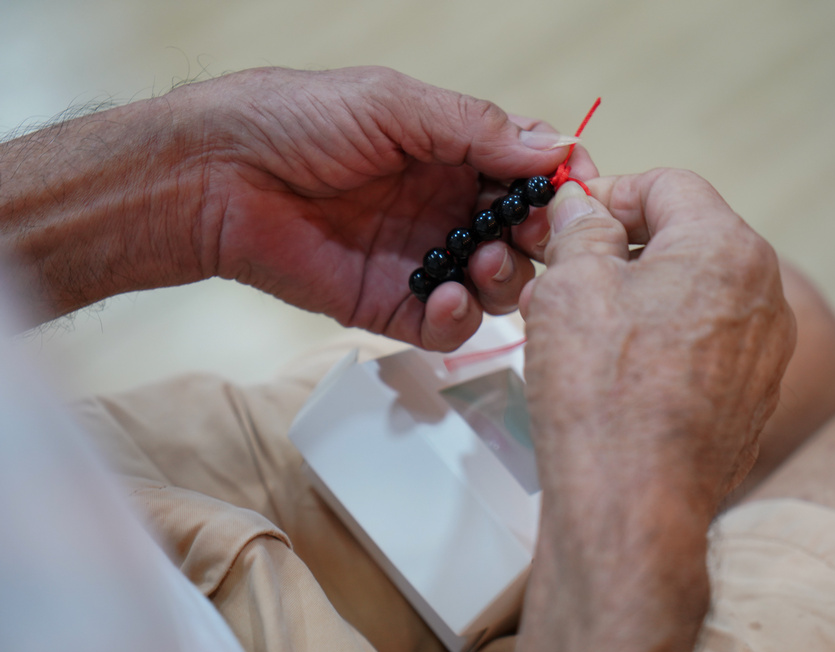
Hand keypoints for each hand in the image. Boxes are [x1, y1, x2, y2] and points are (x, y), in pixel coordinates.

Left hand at [1, 67, 594, 347]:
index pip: (529, 175)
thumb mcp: (395, 106)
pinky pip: (447, 325)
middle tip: (531, 235)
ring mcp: (422, 259)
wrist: (217, 176)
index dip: (561, 186)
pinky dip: (458, 318)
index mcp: (452, 153)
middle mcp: (445, 208)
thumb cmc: (296, 120)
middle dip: (541, 239)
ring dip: (506, 279)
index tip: (582, 193)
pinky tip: (442, 297)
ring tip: (483, 265)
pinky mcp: (391, 304)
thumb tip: (560, 147)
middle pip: (524, 236)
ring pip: (497, 286)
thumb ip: (478, 130)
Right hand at [517, 170, 794, 651]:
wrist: (634, 504)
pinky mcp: (752, 397)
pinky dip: (661, 341)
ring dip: (637, 296)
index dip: (610, 194)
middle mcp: (764, 293)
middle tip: (564, 277)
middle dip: (621, 249)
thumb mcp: (572, 284)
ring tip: (580, 328)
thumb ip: (581, 226)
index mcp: (726, 247)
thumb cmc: (603, 392)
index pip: (667, 185)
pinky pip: (704, 343)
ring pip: (694, 293)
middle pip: (686, 238)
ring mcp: (764, 351)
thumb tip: (584, 207)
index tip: (570, 222)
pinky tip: (614, 371)